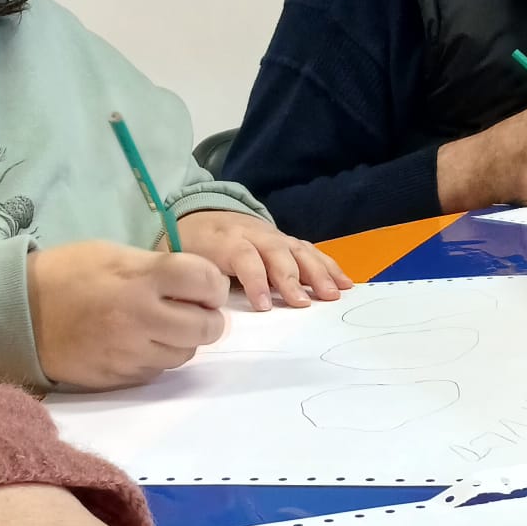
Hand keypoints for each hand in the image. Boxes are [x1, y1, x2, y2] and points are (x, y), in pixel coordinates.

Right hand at [28, 241, 227, 387]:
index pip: (205, 281)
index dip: (213, 284)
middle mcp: (141, 318)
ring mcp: (130, 353)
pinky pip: (157, 371)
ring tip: (161, 326)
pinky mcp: (120, 378)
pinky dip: (157, 357)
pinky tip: (138, 342)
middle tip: (193, 310)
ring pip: (185, 354)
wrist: (19, 314)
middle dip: (207, 318)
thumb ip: (159, 269)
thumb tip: (199, 286)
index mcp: (140, 279)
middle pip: (206, 327)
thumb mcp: (115, 254)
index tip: (204, 286)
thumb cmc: (68, 274)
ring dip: (183, 340)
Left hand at [174, 210, 350, 310]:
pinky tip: (344, 283)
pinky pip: (309, 251)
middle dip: (291, 278)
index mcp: (225, 239)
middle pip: (276, 252)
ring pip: (298, 249)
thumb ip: (194, 280)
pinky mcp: (285, 240)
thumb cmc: (190, 247)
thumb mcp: (182, 260)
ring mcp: (273, 235)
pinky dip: (328, 266)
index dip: (255, 280)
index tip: (263, 307)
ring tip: (333, 295)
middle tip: (303, 304)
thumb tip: (205, 308)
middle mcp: (253, 233)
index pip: (244, 257)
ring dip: (318, 273)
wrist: (198, 216)